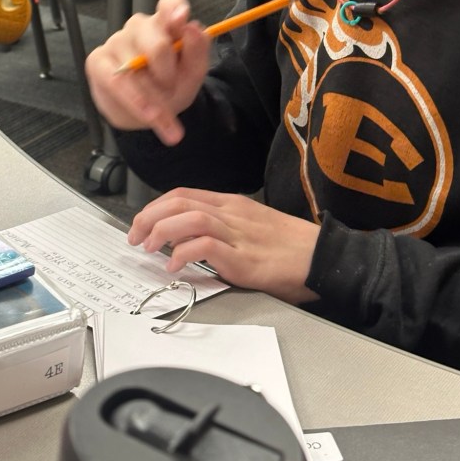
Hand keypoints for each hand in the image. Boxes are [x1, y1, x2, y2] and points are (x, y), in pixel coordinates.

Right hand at [85, 0, 210, 144]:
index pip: (169, 4)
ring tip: (163, 115)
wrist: (149, 113)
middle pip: (156, 44)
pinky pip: (115, 81)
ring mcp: (117, 41)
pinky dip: (135, 102)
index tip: (181, 18)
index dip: (174, 9)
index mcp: (166, 23)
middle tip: (172, 89)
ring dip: (152, 98)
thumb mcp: (192, 73)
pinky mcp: (98, 60)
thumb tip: (193, 28)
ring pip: (135, 68)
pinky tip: (147, 114)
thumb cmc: (171, 85)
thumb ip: (198, 51)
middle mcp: (141, 27)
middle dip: (168, 75)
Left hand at [128, 187, 320, 305]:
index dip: (156, 207)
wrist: (324, 257)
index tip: (141, 223)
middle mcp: (233, 213)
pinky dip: (183, 253)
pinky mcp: (245, 258)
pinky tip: (174, 266)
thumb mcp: (252, 228)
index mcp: (233, 204)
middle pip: (180, 202)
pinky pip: (206, 246)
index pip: (184, 194)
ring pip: (189, 218)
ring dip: (161, 231)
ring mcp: (239, 234)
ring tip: (149, 248)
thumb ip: (224, 230)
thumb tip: (189, 241)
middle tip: (135, 236)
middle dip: (149, 216)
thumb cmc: (292, 247)